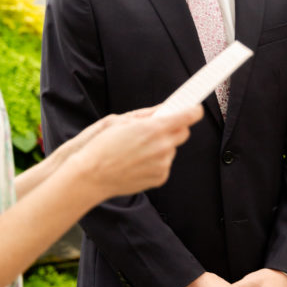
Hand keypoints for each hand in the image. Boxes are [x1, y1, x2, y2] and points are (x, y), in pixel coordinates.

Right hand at [74, 104, 202, 197]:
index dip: (193, 111)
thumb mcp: (122, 122)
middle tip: (161, 128)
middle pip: (183, 133)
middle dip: (175, 128)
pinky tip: (138, 161)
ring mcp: (162, 164)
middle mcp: (163, 147)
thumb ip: (148, 115)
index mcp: (154, 129)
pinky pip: (165, 164)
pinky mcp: (160, 178)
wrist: (91, 176)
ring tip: (138, 149)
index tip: (195, 108)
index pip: (187, 116)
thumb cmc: (103, 147)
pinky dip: (156, 161)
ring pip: (172, 150)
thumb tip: (164, 108)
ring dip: (162, 146)